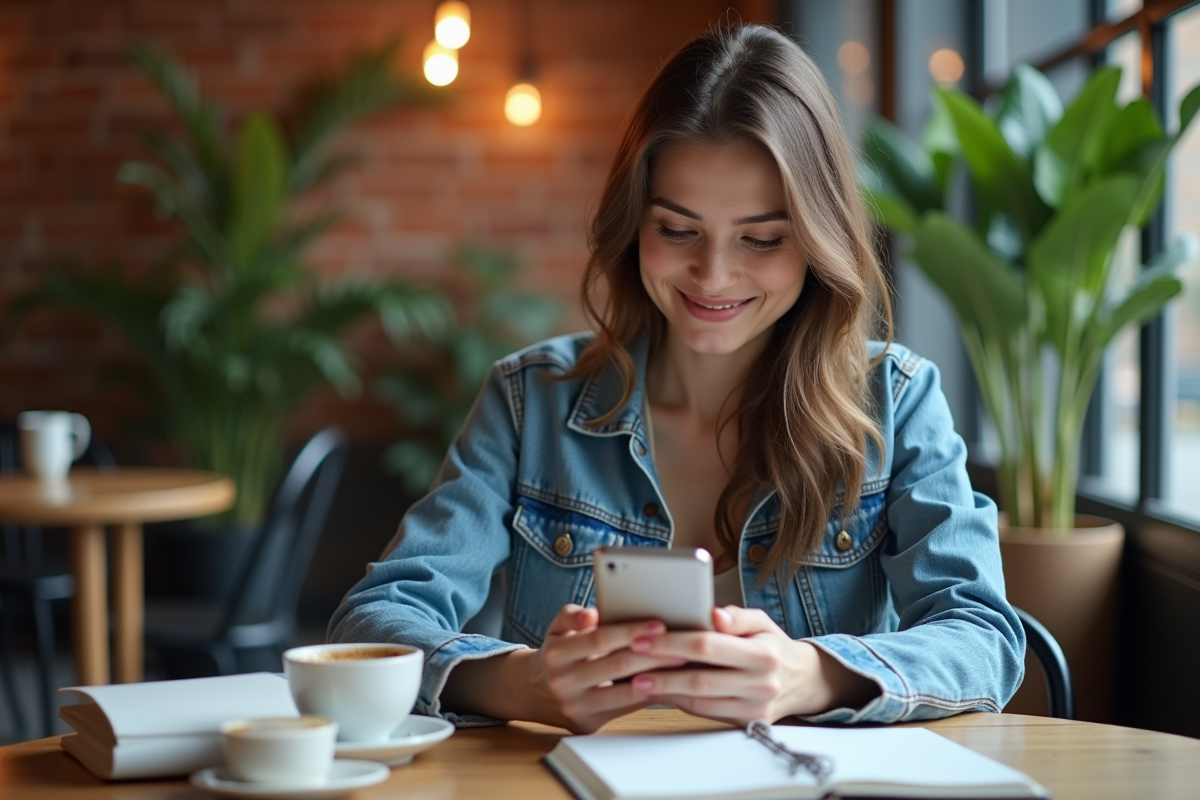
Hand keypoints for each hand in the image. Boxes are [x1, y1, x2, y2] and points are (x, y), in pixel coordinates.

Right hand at [525, 604, 686, 732]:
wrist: (535, 692)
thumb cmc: (558, 653)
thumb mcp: (557, 629)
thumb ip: (572, 615)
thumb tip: (591, 613)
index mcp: (557, 653)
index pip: (599, 639)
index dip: (630, 632)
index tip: (659, 625)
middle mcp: (563, 682)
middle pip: (615, 666)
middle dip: (652, 655)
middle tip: (682, 646)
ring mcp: (575, 706)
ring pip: (623, 692)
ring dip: (656, 678)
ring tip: (681, 665)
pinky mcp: (588, 724)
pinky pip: (624, 709)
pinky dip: (647, 696)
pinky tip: (667, 684)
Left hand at [625, 606, 878, 725]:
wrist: (801, 681)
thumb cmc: (772, 645)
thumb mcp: (762, 621)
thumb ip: (737, 616)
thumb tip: (714, 614)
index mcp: (763, 654)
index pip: (707, 646)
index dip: (671, 642)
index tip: (642, 639)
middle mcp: (761, 684)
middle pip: (699, 679)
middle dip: (660, 671)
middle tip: (630, 664)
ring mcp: (754, 709)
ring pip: (699, 702)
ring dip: (664, 692)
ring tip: (635, 680)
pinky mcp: (746, 724)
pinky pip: (705, 713)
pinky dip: (679, 702)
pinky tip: (659, 691)